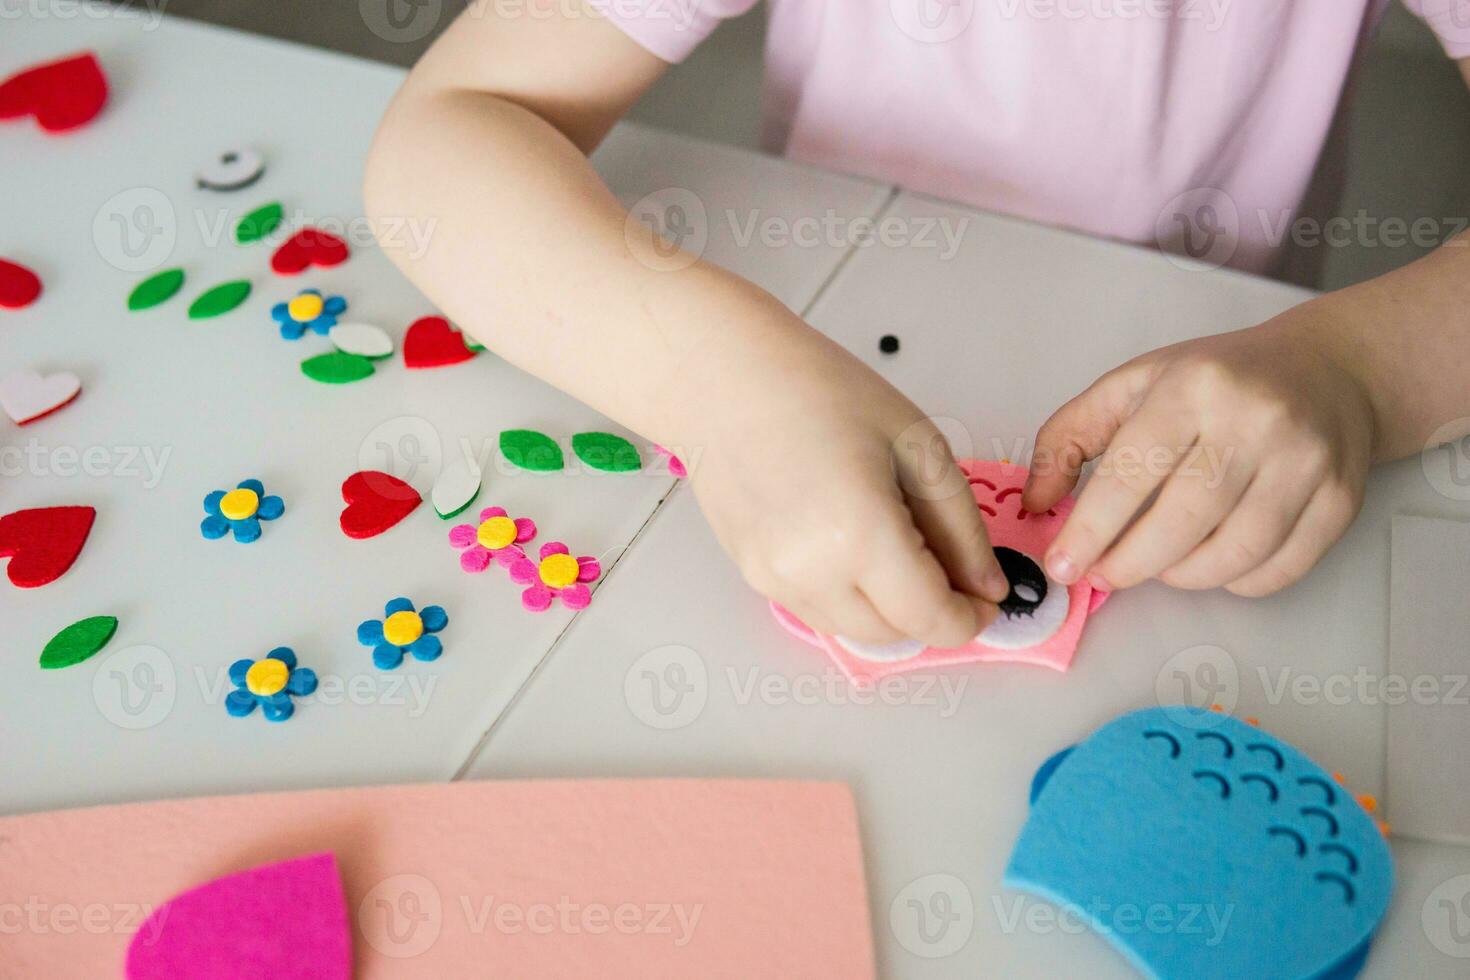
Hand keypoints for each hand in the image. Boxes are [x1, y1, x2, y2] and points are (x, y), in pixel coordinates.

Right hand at [680, 332, 1008, 647]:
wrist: (725, 380)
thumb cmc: (821, 392)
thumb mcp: (919, 446)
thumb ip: (961, 528)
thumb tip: (987, 588)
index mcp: (860, 536)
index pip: (931, 619)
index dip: (970, 618)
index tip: (987, 599)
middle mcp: (812, 574)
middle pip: (895, 635)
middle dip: (932, 611)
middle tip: (947, 562)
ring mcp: (774, 581)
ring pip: (855, 630)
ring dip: (889, 608)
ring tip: (895, 542)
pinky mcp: (753, 576)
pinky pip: (819, 609)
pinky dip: (850, 595)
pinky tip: (851, 540)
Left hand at [1022, 304, 1376, 596]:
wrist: (1325, 369)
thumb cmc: (1216, 380)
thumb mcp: (1130, 386)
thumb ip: (1068, 439)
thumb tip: (1036, 504)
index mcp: (1193, 388)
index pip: (1132, 472)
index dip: (1091, 529)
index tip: (1064, 565)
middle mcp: (1254, 421)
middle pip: (1183, 521)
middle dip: (1131, 563)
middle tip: (1105, 574)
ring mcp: (1304, 461)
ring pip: (1234, 552)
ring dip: (1183, 576)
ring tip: (1158, 565)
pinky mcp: (1340, 498)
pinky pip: (1280, 567)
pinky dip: (1237, 581)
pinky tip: (1211, 564)